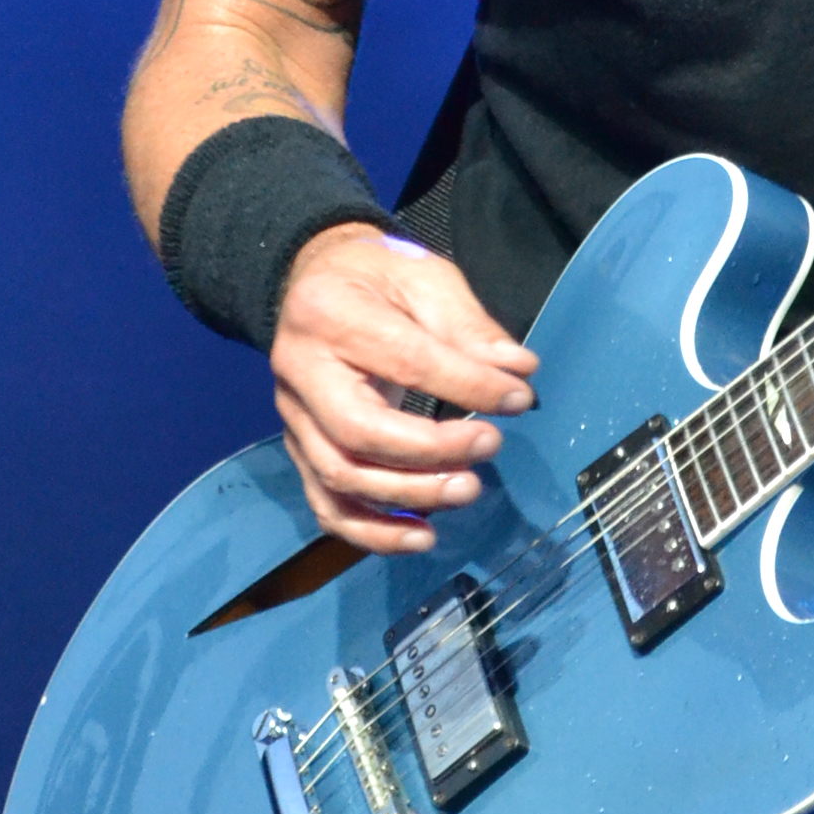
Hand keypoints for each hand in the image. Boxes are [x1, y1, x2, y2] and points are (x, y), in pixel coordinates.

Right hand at [270, 224, 535, 553]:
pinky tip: (422, 537)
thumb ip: (468, 325)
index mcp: (330, 316)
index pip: (405, 361)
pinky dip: (373, 533)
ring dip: (409, 496)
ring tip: (468, 490)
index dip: (467, 385)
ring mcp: (294, 418)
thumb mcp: (425, 276)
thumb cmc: (375, 276)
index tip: (518, 397)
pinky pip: (328, 505)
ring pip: (341, 477)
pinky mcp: (300, 450)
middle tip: (491, 446)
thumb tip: (517, 371)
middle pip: (358, 432)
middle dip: (431, 452)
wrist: (314, 281)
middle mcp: (299, 373)